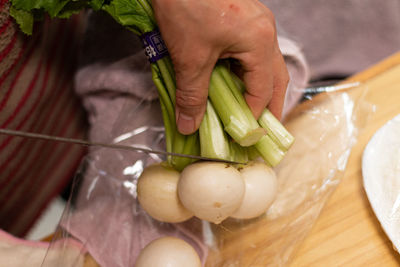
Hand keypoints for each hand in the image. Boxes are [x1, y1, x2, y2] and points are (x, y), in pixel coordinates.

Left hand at [152, 0, 288, 134]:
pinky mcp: (243, 19)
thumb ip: (192, 95)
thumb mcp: (189, 57)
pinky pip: (251, 52)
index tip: (240, 136)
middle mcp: (265, 31)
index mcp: (260, 41)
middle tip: (261, 129)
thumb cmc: (185, 5)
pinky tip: (232, 83)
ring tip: (247, 110)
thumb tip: (189, 126)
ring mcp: (256, 22)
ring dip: (257, 88)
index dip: (252, 116)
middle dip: (269, 106)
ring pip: (265, 64)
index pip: (263, 90)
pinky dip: (245, 72)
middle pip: (276, 78)